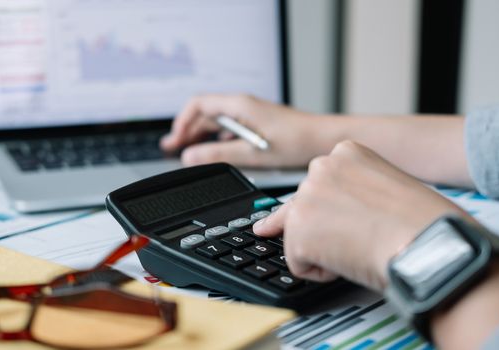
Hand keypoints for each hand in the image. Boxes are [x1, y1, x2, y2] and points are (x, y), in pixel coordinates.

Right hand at [161, 94, 337, 167]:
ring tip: (189, 150)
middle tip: (173, 148)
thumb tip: (191, 156)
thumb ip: (219, 154)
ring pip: (217, 120)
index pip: (198, 104)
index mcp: (239, 106)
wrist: (324, 138)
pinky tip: (217, 149)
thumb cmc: (296, 142)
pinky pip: (230, 126)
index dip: (182, 121)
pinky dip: (217, 137)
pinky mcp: (259, 122)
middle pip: (205, 112)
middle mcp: (243, 105)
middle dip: (187, 129)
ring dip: (201, 134)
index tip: (175, 139)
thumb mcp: (253, 153)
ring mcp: (251, 113)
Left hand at [253, 141, 465, 290]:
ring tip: (360, 247)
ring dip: (324, 249)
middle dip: (326, 229)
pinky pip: (299, 264)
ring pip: (299, 235)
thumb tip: (337, 211)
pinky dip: (323, 273)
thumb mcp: (389, 183)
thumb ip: (357, 188)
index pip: (321, 186)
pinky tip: (352, 261)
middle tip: (363, 237)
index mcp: (346, 152)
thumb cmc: (424, 221)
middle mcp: (320, 167)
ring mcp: (305, 199)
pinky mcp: (298, 232)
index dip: (340, 212)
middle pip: (305, 209)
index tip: (361, 219)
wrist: (428, 242)